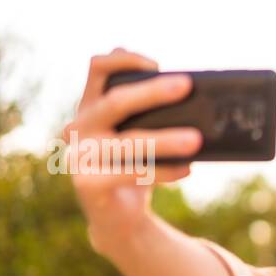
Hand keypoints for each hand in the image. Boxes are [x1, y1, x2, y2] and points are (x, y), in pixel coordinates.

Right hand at [61, 49, 200, 249]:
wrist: (117, 215)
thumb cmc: (132, 165)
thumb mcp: (137, 133)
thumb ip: (148, 111)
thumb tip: (188, 93)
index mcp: (90, 106)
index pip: (98, 68)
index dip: (125, 60)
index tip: (157, 63)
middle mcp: (78, 126)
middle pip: (115, 101)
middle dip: (152, 92)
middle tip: (187, 85)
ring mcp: (78, 156)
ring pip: (128, 141)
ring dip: (166, 139)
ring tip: (197, 139)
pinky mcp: (88, 184)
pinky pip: (133, 174)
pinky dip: (164, 171)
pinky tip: (188, 169)